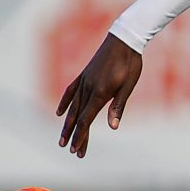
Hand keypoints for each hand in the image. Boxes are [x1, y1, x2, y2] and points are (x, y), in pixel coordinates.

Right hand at [56, 34, 143, 157]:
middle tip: (70, 151)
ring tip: (62, 138)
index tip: (75, 150)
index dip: (80, 136)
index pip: (85, 120)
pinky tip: (59, 112)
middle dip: (74, 135)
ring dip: (67, 124)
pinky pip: (71, 92)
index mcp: (99, 93)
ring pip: (72, 107)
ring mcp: (84, 81)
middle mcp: (88, 88)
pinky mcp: (84, 75)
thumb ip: (118, 106)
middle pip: (77, 117)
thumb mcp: (128, 86)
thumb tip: (113, 127)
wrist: (123, 39)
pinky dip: (64, 103)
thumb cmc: (130, 64)